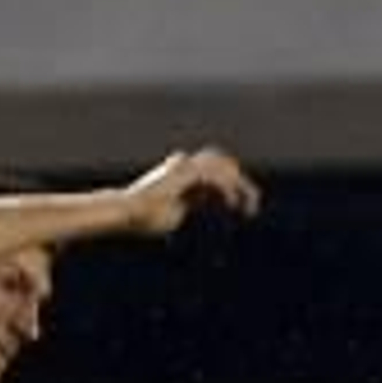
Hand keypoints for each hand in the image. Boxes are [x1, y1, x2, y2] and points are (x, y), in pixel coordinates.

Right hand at [122, 147, 260, 235]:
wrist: (128, 212)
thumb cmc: (143, 218)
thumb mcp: (174, 213)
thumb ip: (189, 204)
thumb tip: (198, 204)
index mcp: (183, 173)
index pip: (215, 175)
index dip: (231, 189)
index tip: (239, 207)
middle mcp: (186, 165)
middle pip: (224, 167)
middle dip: (241, 184)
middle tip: (254, 203)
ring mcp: (187, 166)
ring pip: (225, 170)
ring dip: (241, 187)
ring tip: (251, 205)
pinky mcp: (188, 173)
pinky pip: (217, 179)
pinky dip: (228, 192)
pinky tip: (233, 205)